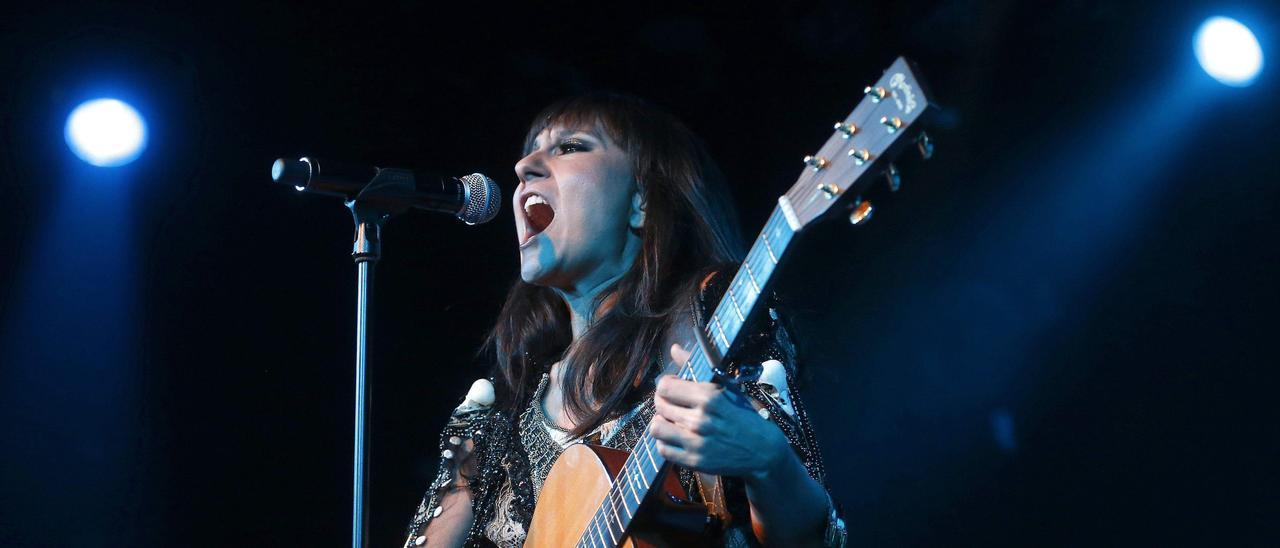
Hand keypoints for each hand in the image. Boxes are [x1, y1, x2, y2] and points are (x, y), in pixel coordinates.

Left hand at [649, 343, 791, 480]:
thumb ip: (696, 367)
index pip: (665, 386)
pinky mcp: (694, 462)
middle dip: (663, 402)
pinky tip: (677, 437)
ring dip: (662, 422)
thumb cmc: (744, 415)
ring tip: (672, 421)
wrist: (763, 450)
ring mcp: (696, 443)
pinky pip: (663, 450)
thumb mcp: (726, 387)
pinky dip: (666, 442)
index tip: (674, 387)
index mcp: (709, 397)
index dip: (666, 385)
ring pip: (657, 428)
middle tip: (673, 404)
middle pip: (659, 405)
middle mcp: (700, 420)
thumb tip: (674, 348)